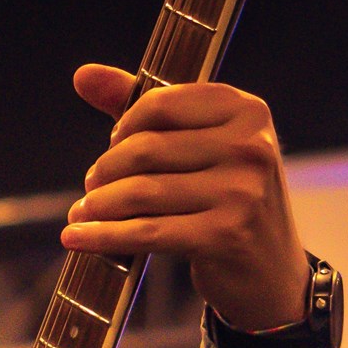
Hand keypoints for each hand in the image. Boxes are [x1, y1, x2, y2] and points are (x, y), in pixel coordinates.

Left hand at [64, 63, 311, 331]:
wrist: (270, 271)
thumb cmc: (227, 200)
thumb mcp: (200, 146)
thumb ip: (146, 108)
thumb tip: (83, 75)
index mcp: (247, 111)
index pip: (160, 104)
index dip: (124, 127)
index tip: (113, 147)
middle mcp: (250, 146)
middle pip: (146, 149)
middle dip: (106, 171)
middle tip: (92, 189)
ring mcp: (242, 192)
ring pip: (142, 192)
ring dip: (98, 206)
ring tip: (82, 213)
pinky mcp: (225, 235)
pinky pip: (146, 232)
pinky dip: (103, 236)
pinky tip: (76, 238)